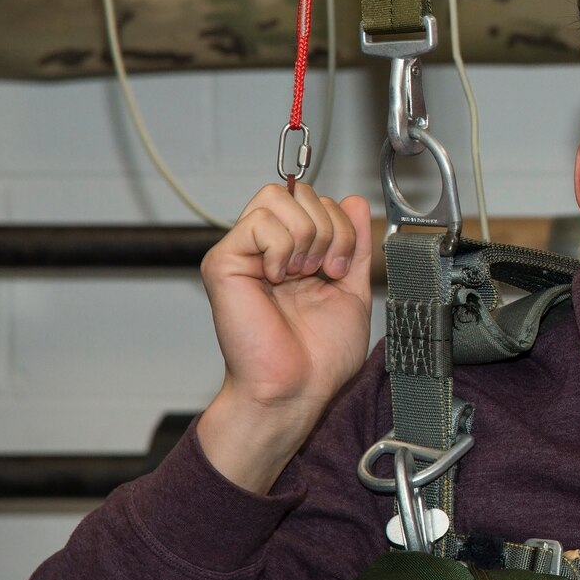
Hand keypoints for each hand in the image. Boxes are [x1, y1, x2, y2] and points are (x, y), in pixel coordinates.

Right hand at [197, 183, 373, 490]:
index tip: (341, 268)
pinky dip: (283, 248)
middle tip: (326, 270)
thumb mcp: (352, 287)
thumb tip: (356, 201)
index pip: (313, 199)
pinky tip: (281, 278)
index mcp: (294, 253)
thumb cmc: (320, 355)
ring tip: (304, 274)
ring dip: (308, 235)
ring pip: (276, 197)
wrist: (299, 387)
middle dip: (328, 227)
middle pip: (296, 191)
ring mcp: (242, 253)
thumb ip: (356, 243)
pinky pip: (260, 222)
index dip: (339, 223)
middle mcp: (266, 249)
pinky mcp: (223, 263)